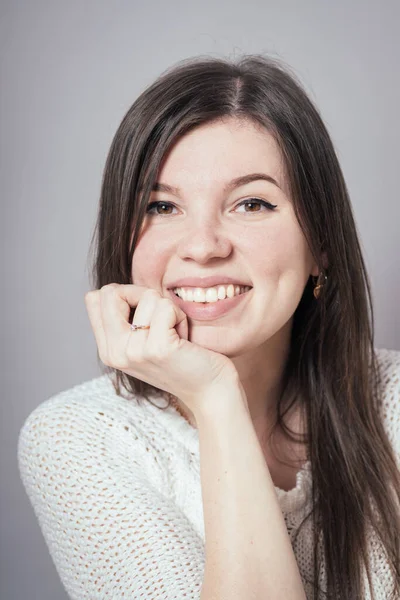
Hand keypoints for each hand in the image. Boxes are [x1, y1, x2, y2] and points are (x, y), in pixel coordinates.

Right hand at [84, 283, 239, 415]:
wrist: (209, 392)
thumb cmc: (182, 361)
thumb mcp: (143, 343)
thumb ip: (125, 322)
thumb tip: (116, 290)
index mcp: (108, 350)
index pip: (94, 299)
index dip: (123, 294)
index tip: (145, 312)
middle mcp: (115, 352)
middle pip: (110, 292)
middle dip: (141, 293)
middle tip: (161, 315)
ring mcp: (134, 351)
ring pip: (147, 297)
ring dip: (169, 310)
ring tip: (175, 335)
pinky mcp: (157, 348)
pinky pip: (166, 307)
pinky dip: (180, 316)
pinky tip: (184, 338)